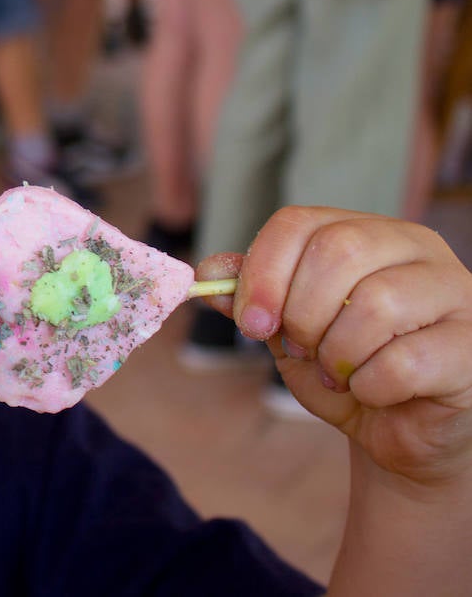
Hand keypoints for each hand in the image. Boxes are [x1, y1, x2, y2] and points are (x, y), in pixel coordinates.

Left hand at [198, 207, 471, 486]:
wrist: (400, 432)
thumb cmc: (344, 370)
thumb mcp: (285, 331)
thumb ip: (250, 298)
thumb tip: (208, 269)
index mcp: (366, 232)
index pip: (299, 223)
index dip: (262, 272)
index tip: (250, 323)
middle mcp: (417, 249)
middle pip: (338, 251)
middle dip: (300, 313)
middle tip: (301, 349)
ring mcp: (455, 293)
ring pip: (376, 303)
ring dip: (337, 353)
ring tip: (338, 371)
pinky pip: (406, 361)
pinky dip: (371, 386)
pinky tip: (375, 392)